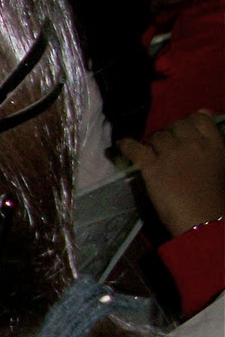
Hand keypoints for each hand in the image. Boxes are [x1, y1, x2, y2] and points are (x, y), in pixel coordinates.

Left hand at [119, 111, 224, 237]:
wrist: (203, 219)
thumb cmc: (216, 198)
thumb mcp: (221, 165)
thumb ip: (211, 147)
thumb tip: (201, 125)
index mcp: (214, 143)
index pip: (199, 117)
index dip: (188, 122)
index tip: (182, 132)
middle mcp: (193, 143)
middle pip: (175, 125)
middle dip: (169, 132)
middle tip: (165, 146)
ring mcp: (172, 153)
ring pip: (156, 135)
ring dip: (152, 142)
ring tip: (150, 152)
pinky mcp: (152, 166)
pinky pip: (135, 149)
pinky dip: (126, 145)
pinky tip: (121, 145)